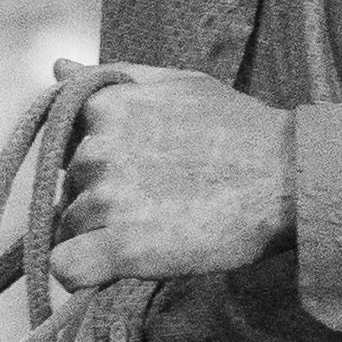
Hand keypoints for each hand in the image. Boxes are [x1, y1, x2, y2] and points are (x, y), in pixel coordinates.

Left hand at [51, 61, 294, 287]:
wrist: (284, 178)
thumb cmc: (238, 129)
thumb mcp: (175, 83)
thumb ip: (113, 78)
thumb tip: (57, 66)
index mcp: (103, 106)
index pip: (65, 146)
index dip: (93, 165)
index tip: (133, 177)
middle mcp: (95, 149)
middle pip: (69, 190)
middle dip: (100, 202)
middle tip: (156, 208)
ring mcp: (106, 199)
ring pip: (69, 228)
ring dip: (100, 238)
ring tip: (155, 234)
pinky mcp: (123, 248)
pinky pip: (67, 268)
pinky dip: (79, 274)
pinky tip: (108, 271)